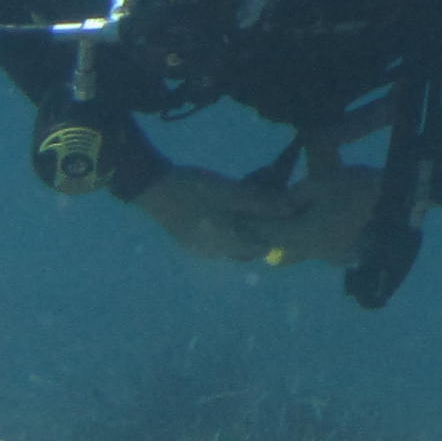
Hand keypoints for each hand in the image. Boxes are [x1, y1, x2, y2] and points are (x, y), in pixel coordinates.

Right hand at [136, 158, 385, 268]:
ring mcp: (200, 249)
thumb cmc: (193, 189)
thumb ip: (261, 201)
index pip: (263, 248)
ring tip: (246, 203)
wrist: (151, 187)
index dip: (276, 233)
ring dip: (243, 227)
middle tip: (266, 206)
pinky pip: (218, 239)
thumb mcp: (230, 192)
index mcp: (227, 243)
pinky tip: (226, 208)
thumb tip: (290, 209)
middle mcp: (215, 253)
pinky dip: (227, 227)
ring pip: (233, 243)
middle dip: (260, 230)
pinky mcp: (190, 240)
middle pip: (248, 248)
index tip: (283, 214)